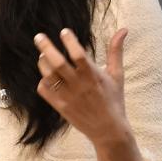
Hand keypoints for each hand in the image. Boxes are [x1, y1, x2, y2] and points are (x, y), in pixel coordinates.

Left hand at [33, 28, 130, 146]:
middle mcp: (79, 85)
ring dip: (43, 62)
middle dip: (46, 47)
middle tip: (38, 36)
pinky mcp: (60, 106)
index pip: (78, 55)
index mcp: (93, 76)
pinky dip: (42, 80)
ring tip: (43, 55)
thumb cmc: (113, 100)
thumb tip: (123, 29)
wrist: (108, 130)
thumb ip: (116, 51)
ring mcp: (67, 97)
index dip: (69, 41)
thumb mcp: (117, 75)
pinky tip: (46, 76)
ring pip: (48, 75)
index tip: (64, 31)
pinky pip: (44, 90)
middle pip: (58, 63)